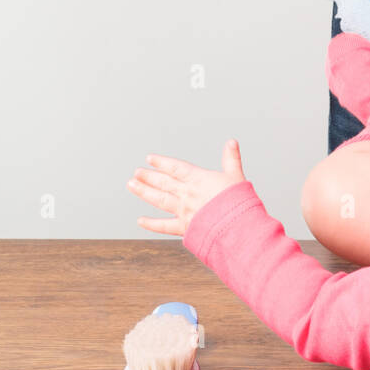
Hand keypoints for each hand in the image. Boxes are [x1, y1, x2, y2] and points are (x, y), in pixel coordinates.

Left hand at [127, 139, 246, 235]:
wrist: (236, 225)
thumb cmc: (238, 202)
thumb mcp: (237, 176)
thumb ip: (231, 159)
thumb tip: (231, 142)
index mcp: (199, 180)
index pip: (176, 168)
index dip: (162, 162)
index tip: (150, 159)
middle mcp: (187, 194)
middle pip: (163, 182)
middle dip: (148, 176)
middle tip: (136, 172)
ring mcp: (184, 210)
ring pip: (159, 199)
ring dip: (144, 192)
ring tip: (132, 185)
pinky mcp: (184, 227)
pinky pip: (164, 226)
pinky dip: (151, 224)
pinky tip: (141, 220)